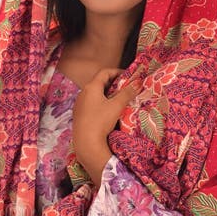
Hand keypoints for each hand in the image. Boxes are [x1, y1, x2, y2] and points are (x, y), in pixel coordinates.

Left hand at [72, 68, 136, 185]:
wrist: (86, 143)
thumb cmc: (100, 121)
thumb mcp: (116, 106)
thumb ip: (127, 93)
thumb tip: (137, 83)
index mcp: (91, 87)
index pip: (104, 72)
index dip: (117, 72)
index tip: (127, 75)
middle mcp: (82, 93)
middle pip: (99, 82)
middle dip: (113, 83)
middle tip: (125, 87)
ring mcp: (79, 104)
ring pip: (95, 94)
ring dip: (107, 94)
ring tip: (119, 99)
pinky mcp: (79, 115)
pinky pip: (91, 103)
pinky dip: (101, 102)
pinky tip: (109, 111)